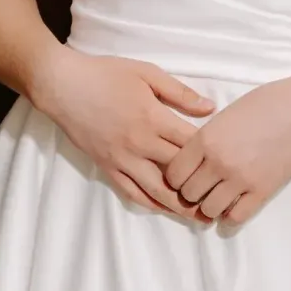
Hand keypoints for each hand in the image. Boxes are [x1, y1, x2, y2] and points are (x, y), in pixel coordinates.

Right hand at [34, 46, 214, 213]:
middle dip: (201, 188)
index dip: (212, 157)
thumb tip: (210, 108)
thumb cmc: (105, 74)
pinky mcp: (106, 166)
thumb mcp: (147, 73)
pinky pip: (130, 191)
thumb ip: (180, 92)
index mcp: (153, 118)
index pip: (190, 145)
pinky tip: (162, 208)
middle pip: (178, 173)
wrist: (62, 85)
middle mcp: (140, 143)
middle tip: (221, 200)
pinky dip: (148, 203)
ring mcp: (122, 158)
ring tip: (197, 216)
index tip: (228, 165)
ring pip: (156, 190)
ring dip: (178, 206)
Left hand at [160, 73, 290, 225]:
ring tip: (217, 199)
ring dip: (210, 207)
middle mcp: (218, 162)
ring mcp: (240, 179)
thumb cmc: (262, 106)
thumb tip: (189, 163)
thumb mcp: (222, 117)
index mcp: (205, 140)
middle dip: (192, 194)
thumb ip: (204, 141)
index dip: (176, 179)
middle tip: (202, 189)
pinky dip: (230, 217)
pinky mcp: (262, 191)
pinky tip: (232, 208)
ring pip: (209, 210)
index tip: (185, 177)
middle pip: (188, 195)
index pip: (173, 174)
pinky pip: (236, 218)